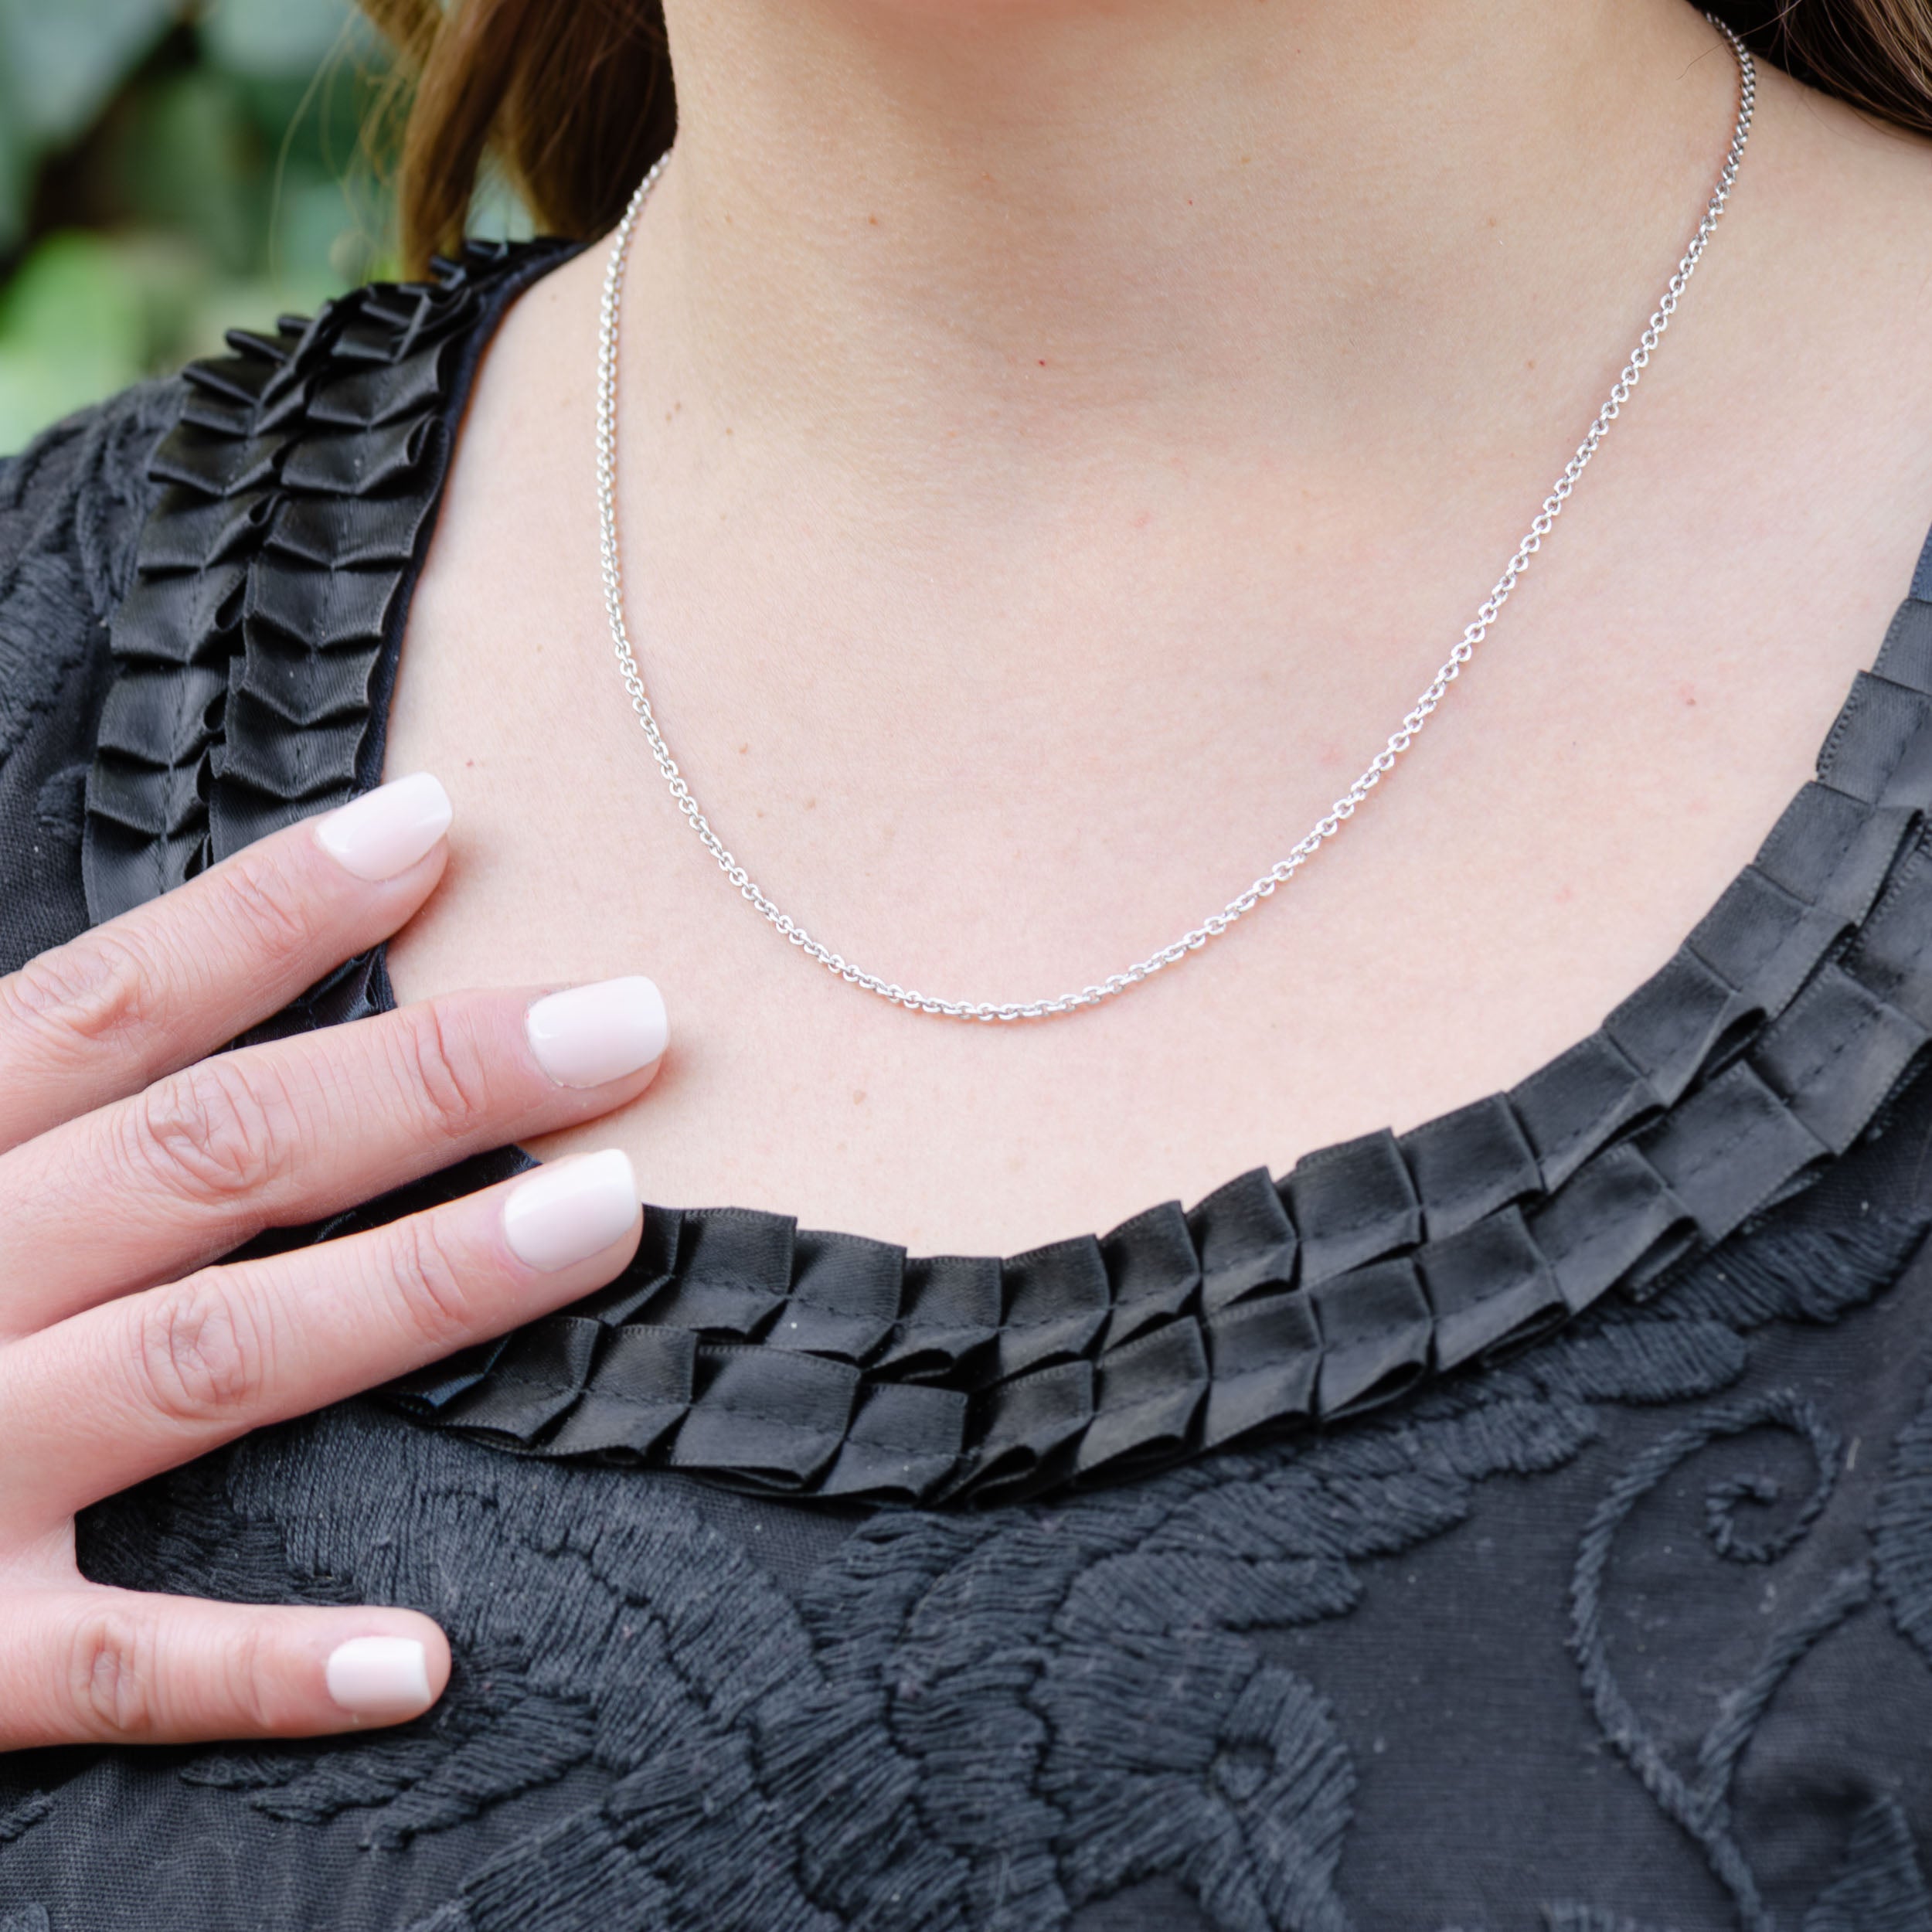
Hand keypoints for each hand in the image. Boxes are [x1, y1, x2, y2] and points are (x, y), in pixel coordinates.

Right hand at [0, 773, 665, 1747]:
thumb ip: (0, 1095)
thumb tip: (138, 1008)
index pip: (107, 1006)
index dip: (271, 913)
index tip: (434, 831)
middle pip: (207, 1154)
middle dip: (425, 1080)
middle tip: (628, 1022)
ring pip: (203, 1361)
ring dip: (415, 1288)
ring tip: (607, 1215)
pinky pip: (107, 1667)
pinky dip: (260, 1670)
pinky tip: (424, 1659)